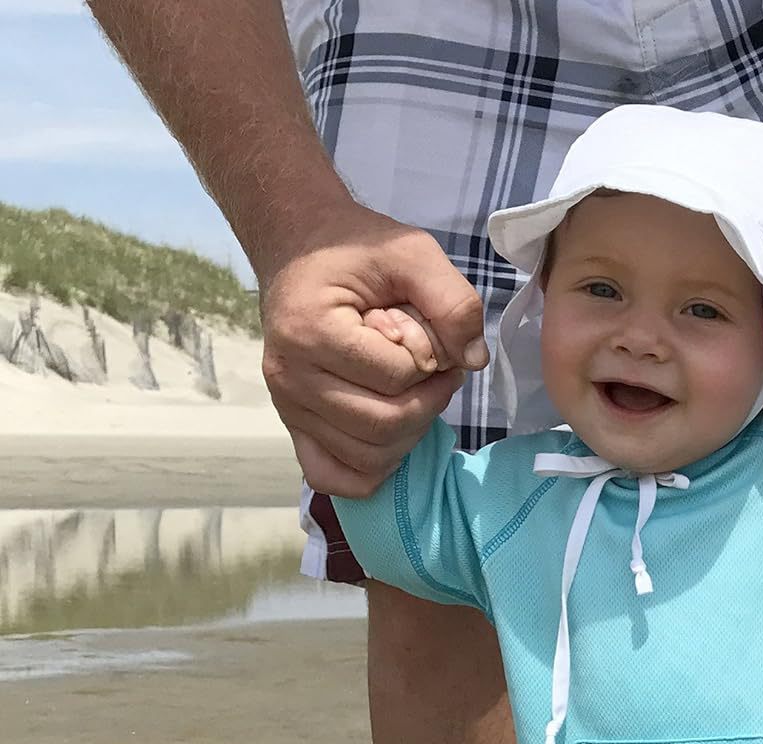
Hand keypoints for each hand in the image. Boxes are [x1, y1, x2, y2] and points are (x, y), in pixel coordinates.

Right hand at [259, 203, 488, 496]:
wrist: (300, 246)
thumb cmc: (356, 249)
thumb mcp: (413, 252)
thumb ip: (453, 301)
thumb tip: (475, 360)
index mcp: (311, 330)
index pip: (397, 378)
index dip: (433, 364)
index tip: (436, 340)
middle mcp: (290, 375)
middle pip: (384, 425)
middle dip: (427, 403)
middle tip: (436, 371)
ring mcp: (286, 406)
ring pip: (367, 457)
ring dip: (409, 434)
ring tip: (414, 393)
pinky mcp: (292, 425)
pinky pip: (332, 477)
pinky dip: (370, 470)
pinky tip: (389, 436)